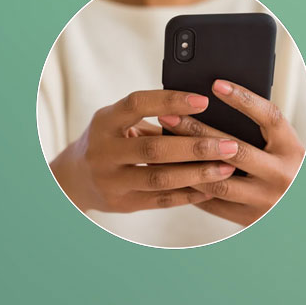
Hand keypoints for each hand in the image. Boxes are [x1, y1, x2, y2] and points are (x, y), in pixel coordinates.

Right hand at [49, 89, 242, 214]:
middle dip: (196, 147)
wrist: (75, 178)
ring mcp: (111, 180)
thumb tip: (201, 109)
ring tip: (228, 167)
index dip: (171, 101)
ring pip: (159, 178)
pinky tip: (211, 187)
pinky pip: (160, 200)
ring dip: (198, 174)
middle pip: (154, 149)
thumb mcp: (116, 121)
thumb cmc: (108, 140)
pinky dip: (188, 194)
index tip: (204, 101)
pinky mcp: (122, 203)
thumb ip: (148, 116)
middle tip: (230, 144)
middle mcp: (104, 151)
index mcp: (104, 122)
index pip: (137, 104)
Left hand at [154, 79, 305, 226]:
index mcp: (291, 149)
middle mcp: (281, 175)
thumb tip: (212, 100)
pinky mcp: (248, 219)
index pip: (269, 117)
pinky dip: (190, 187)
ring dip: (186, 164)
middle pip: (234, 149)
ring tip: (162, 147)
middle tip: (169, 116)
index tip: (217, 84)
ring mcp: (264, 200)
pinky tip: (171, 171)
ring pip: (218, 181)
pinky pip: (212, 203)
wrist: (301, 210)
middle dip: (197, 131)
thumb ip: (257, 129)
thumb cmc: (284, 169)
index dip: (244, 99)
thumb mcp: (281, 146)